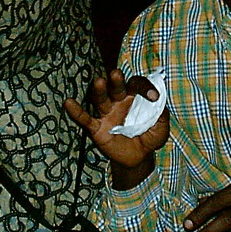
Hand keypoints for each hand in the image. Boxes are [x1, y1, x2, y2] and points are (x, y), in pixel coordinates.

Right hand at [63, 69, 169, 187]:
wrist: (138, 158)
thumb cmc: (149, 137)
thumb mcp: (161, 128)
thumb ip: (162, 116)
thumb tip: (159, 104)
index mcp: (135, 98)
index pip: (137, 85)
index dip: (145, 88)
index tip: (154, 97)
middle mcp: (119, 102)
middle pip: (116, 87)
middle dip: (116, 81)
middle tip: (116, 73)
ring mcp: (107, 114)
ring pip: (101, 99)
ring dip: (100, 90)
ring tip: (99, 81)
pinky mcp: (97, 128)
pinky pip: (85, 119)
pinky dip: (76, 111)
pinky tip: (68, 102)